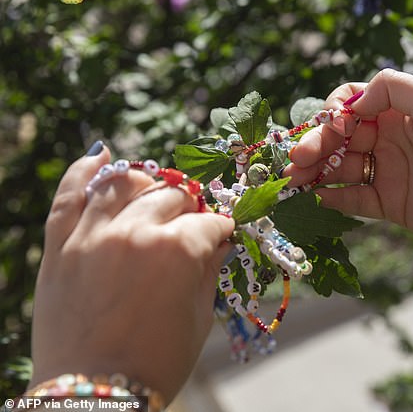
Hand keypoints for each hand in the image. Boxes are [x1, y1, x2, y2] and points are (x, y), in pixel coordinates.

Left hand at [30, 143, 233, 400]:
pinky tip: (102, 155)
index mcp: (177, 252)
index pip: (209, 222)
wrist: (94, 396)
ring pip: (124, 182)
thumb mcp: (199, 319)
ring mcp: (92, 236)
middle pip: (171, 196)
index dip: (221, 229)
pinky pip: (69, 194)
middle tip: (191, 222)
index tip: (223, 234)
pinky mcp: (59, 247)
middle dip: (189, 208)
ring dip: (146, 184)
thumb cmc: (157, 363)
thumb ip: (209, 271)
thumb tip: (219, 243)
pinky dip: (84, 170)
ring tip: (152, 195)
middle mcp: (135, 233)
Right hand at [285, 69, 412, 241]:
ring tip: (293, 182)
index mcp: (394, 112)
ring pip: (339, 170)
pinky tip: (318, 196)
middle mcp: (385, 140)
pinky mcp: (389, 204)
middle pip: (337, 140)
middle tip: (296, 160)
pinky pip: (354, 199)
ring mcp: (386, 172)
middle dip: (314, 147)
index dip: (332, 114)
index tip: (330, 125)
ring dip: (315, 174)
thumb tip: (350, 104)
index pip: (348, 107)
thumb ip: (388, 88)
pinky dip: (334, 198)